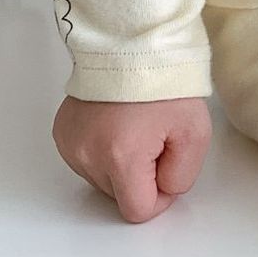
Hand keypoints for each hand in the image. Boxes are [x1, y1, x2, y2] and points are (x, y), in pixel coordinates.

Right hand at [53, 95, 211, 223]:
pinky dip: (102, 152)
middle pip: (118, 195)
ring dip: (120, 165)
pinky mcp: (62, 133)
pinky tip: (115, 126)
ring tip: (133, 128)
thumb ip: (181, 177)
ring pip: (101, 180)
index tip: (167, 168)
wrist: (132, 46)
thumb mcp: (195, 134)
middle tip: (153, 139)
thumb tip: (162, 191)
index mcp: (121, 157)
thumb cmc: (163, 84)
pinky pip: (86, 161)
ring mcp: (71, 143)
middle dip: (140, 177)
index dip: (159, 198)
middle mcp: (88, 154)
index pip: (137, 211)